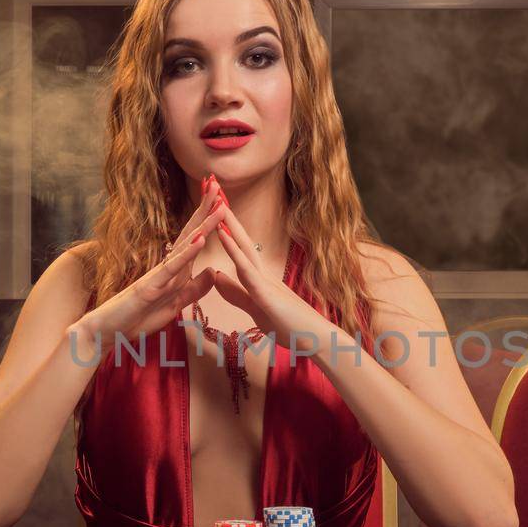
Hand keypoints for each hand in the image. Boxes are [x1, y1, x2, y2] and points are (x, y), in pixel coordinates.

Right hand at [76, 176, 228, 352]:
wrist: (107, 332)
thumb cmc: (137, 318)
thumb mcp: (175, 304)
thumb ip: (194, 289)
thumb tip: (214, 270)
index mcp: (174, 271)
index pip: (195, 240)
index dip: (209, 220)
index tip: (222, 199)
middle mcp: (167, 267)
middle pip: (191, 233)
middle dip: (205, 209)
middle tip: (216, 182)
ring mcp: (158, 275)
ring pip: (185, 244)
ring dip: (203, 223)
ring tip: (217, 203)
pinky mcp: (150, 287)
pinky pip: (171, 268)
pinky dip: (187, 253)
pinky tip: (200, 239)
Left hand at [209, 201, 328, 352]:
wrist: (316, 342)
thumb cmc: (290, 328)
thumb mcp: (256, 309)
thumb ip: (237, 293)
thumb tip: (216, 275)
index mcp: (258, 279)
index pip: (237, 247)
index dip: (223, 225)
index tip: (212, 204)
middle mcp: (262, 273)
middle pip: (239, 238)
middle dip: (224, 212)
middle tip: (211, 184)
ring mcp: (265, 281)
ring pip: (242, 246)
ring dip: (227, 222)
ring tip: (214, 198)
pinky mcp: (266, 294)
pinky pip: (246, 268)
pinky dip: (232, 249)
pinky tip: (221, 233)